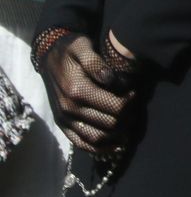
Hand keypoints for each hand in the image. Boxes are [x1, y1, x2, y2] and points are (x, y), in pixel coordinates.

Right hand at [36, 33, 136, 154]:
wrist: (49, 57)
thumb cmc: (71, 50)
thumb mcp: (83, 47)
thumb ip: (97, 63)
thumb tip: (112, 80)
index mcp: (77, 90)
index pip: (114, 107)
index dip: (130, 103)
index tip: (135, 93)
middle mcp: (70, 109)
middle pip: (109, 124)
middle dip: (127, 118)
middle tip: (135, 109)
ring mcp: (65, 119)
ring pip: (97, 138)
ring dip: (117, 136)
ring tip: (129, 126)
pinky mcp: (62, 125)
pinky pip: (81, 144)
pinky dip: (100, 149)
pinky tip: (116, 145)